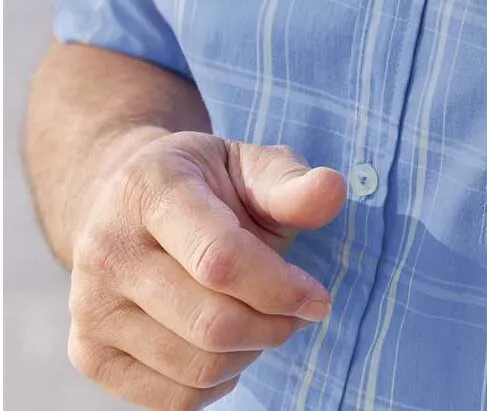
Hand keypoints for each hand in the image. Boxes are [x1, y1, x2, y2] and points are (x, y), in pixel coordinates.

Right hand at [67, 131, 346, 409]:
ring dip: (250, 353)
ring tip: (263, 320)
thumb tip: (332, 191)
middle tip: (297, 311)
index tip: (319, 299)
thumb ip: (291, 183)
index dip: (280, 287)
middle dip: (274, 325)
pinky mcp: (89, 353)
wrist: (130, 203)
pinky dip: (218, 384)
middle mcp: (107, 249)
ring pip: (195, 367)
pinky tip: (228, 346)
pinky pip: (171, 401)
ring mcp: (90, 306)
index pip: (219, 259)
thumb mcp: (250, 165)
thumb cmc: (207, 184)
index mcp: (149, 190)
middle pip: (211, 322)